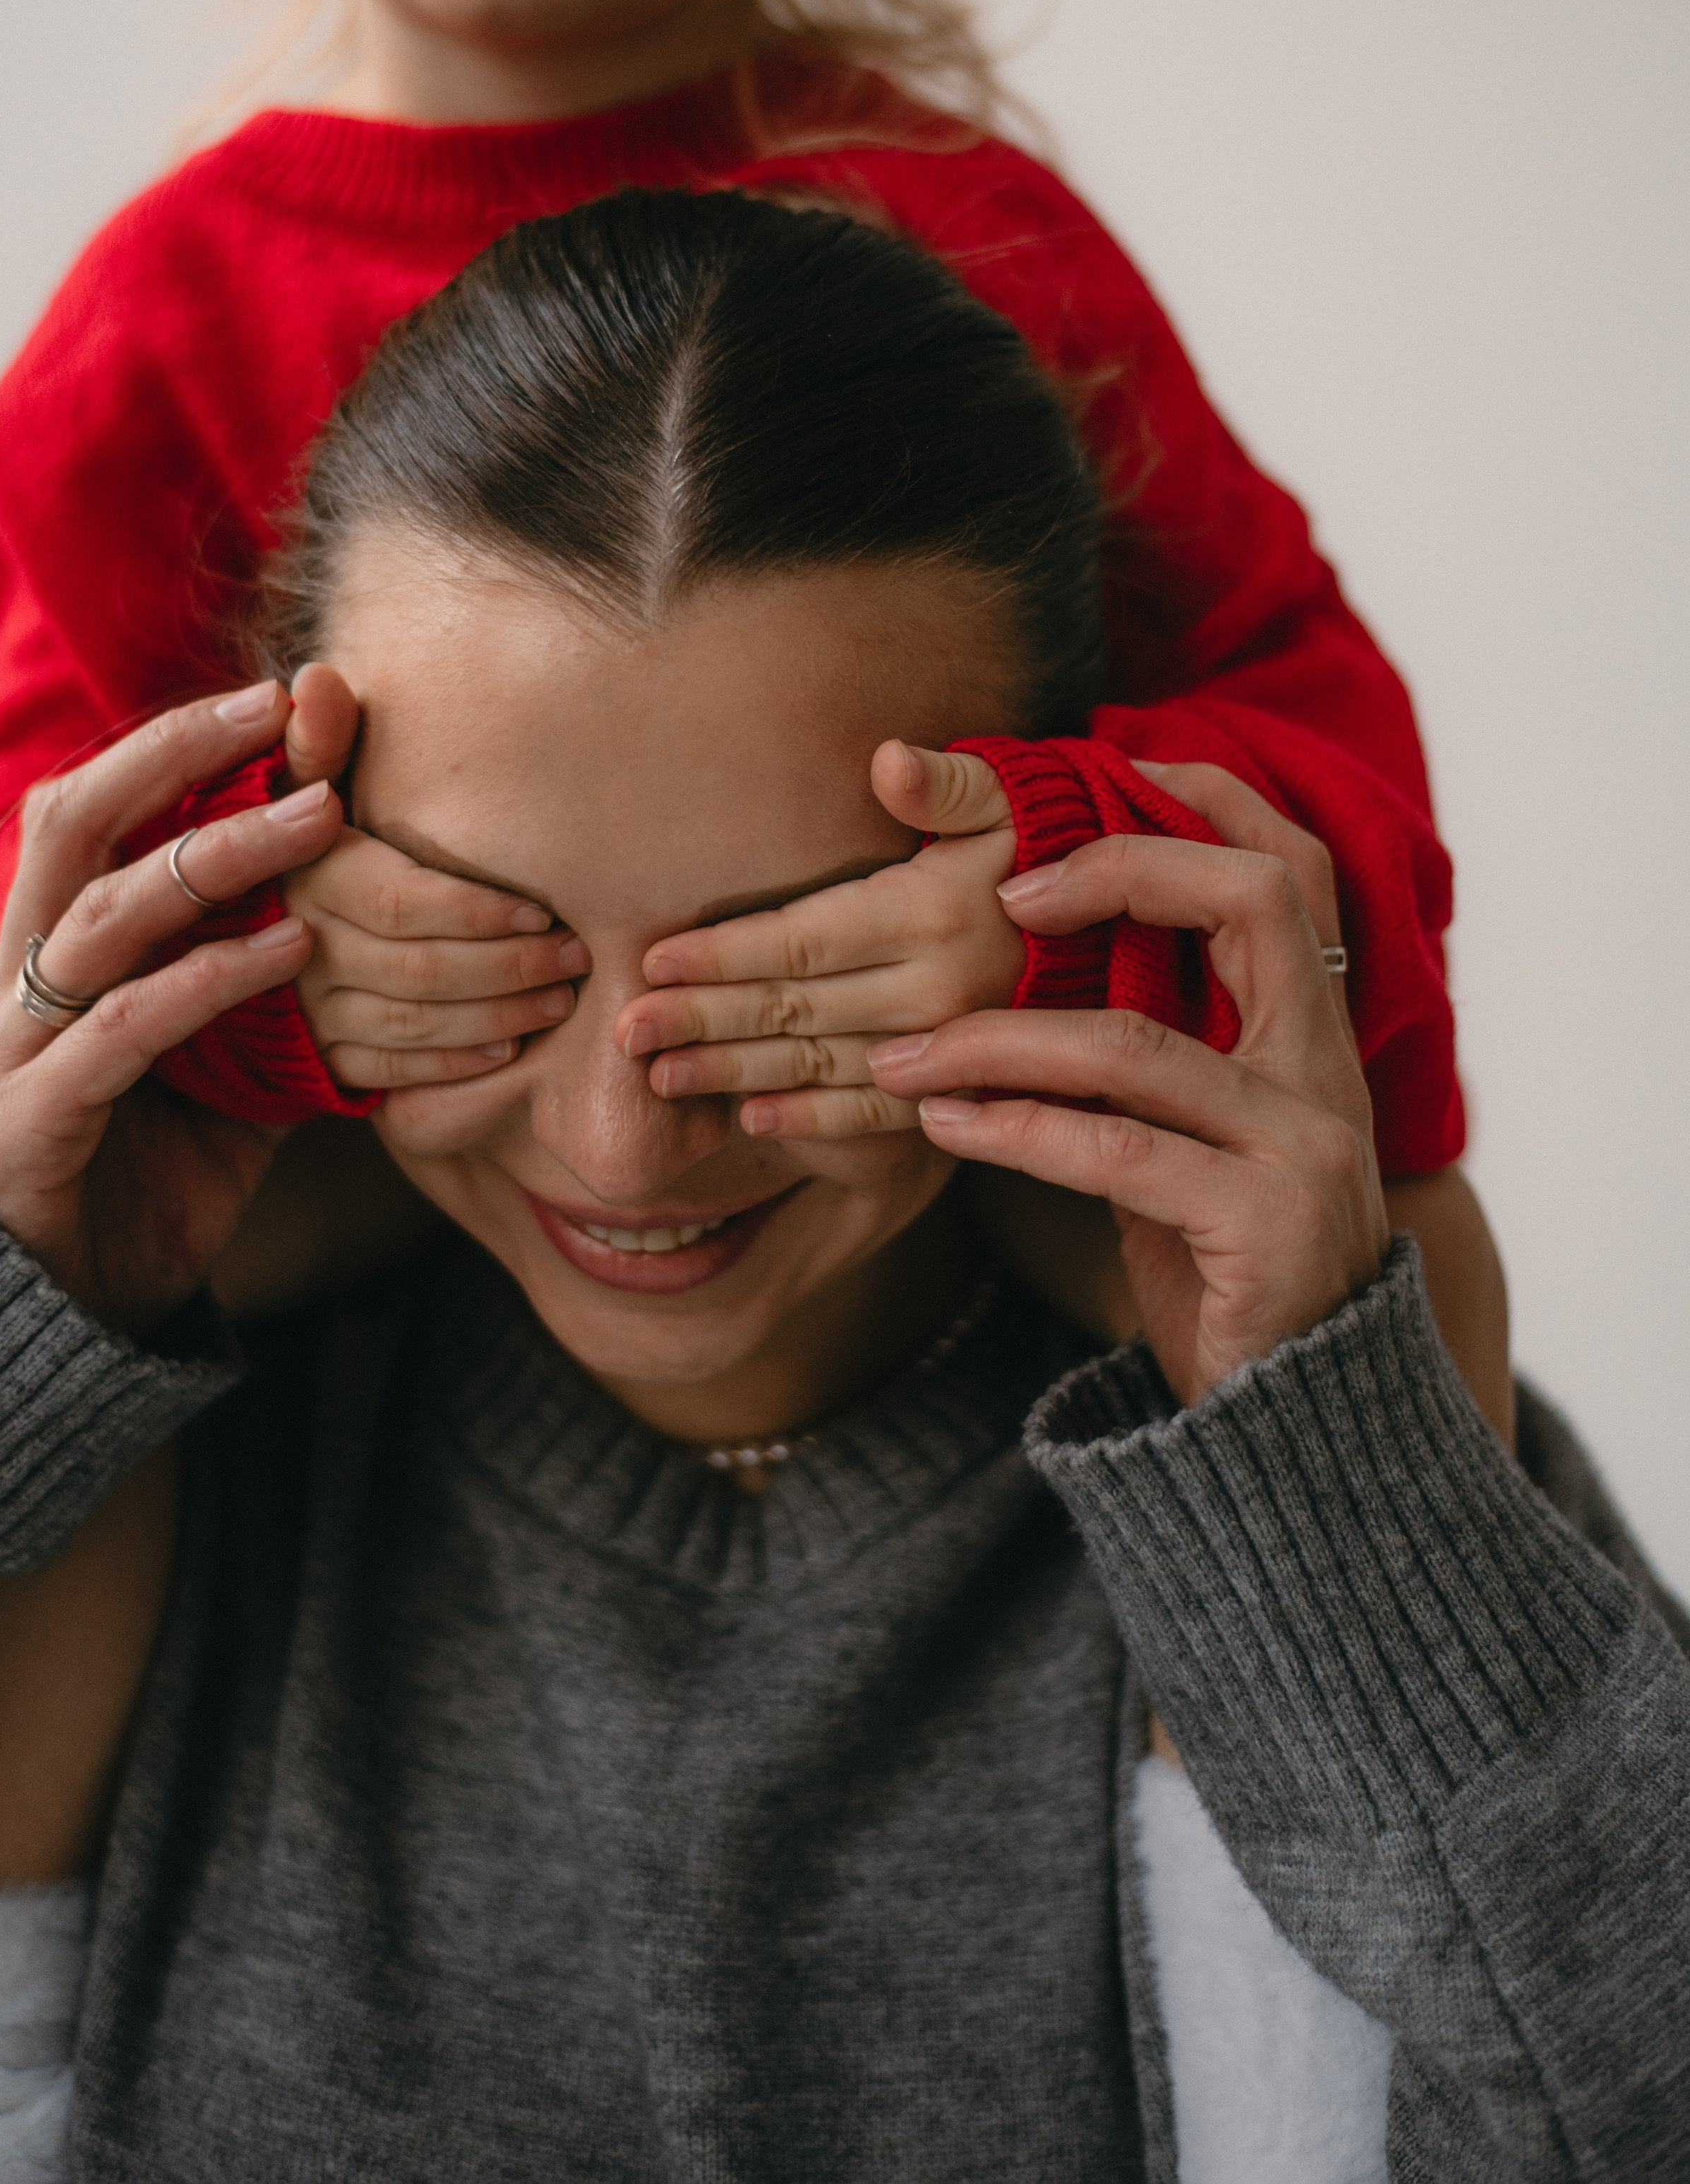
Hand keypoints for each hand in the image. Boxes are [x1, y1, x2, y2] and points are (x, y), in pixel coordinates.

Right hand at [0, 682, 341, 1334]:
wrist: (58, 1319)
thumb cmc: (142, 1173)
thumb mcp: (222, 1066)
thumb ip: (269, 987)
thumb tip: (381, 922)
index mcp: (56, 946)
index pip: (98, 810)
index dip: (174, 745)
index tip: (278, 697)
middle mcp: (22, 977)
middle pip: (75, 825)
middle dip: (174, 758)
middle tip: (282, 714)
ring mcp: (17, 1047)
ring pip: (102, 918)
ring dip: (212, 859)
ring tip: (317, 820)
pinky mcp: (35, 1125)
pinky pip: (122, 1033)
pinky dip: (206, 982)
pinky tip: (288, 953)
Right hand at [281, 664, 588, 1088]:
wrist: (233, 931)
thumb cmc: (297, 839)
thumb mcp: (299, 783)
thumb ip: (318, 740)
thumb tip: (315, 680)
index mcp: (301, 875)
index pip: (401, 901)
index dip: (478, 912)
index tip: (543, 909)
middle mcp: (295, 947)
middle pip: (419, 967)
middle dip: (509, 966)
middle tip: (577, 955)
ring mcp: (303, 1013)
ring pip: (412, 1025)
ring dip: (497, 1015)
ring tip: (561, 999)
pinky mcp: (315, 1062)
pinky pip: (391, 1076)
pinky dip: (455, 1066)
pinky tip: (510, 1050)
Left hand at [615, 742, 1023, 1139]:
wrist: (1133, 930)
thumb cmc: (1050, 843)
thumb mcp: (1010, 796)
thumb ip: (944, 783)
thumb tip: (887, 760)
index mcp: (929, 913)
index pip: (800, 939)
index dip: (722, 953)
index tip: (650, 961)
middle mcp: (936, 988)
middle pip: (794, 1007)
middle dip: (702, 1019)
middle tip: (625, 1032)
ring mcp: (950, 1045)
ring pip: (819, 1065)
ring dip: (735, 1075)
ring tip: (661, 1078)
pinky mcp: (967, 1083)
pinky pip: (877, 1113)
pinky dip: (813, 1122)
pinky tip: (753, 1120)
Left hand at [869, 778, 1388, 1405]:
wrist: (1289, 1433)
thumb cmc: (1216, 1273)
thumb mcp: (1182, 1144)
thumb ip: (1134, 1062)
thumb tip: (1012, 976)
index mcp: (1309, 1036)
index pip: (1284, 871)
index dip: (1194, 807)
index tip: (1085, 790)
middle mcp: (1324, 1072)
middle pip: (1254, 901)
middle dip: (1120, 870)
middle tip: (1001, 894)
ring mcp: (1306, 1146)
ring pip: (1138, 1045)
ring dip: (999, 1041)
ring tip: (900, 1057)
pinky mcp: (1265, 1225)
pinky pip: (1116, 1151)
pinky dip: (1014, 1130)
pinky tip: (943, 1127)